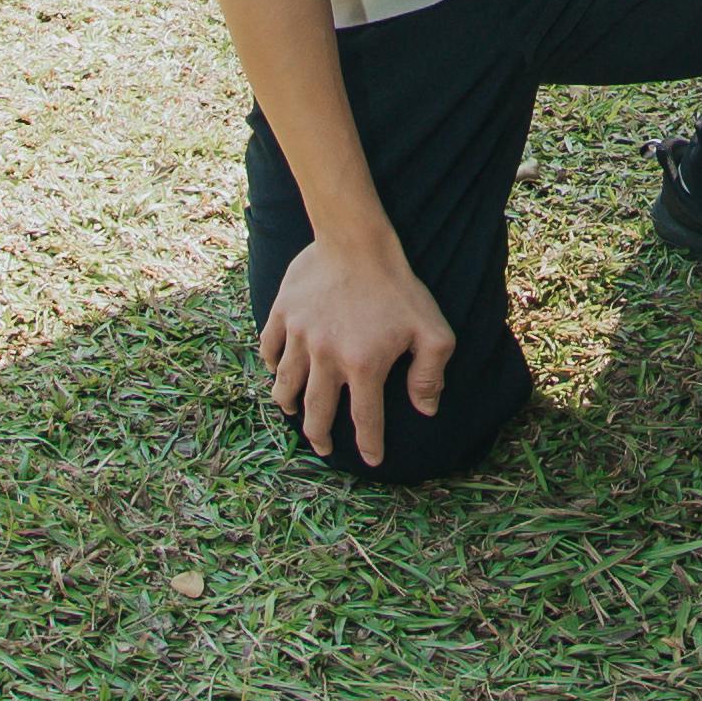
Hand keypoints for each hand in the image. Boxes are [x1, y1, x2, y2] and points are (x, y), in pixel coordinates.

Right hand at [258, 230, 455, 466]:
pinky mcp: (282, 314)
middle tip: (324, 448)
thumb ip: (430, 373)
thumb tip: (426, 409)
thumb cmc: (398, 285)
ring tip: (294, 413)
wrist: (357, 239)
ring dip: (290, 405)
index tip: (372, 460)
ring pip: (285, 385)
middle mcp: (326, 358)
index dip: (369, 445)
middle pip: (317, 413)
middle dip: (320, 437)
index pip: (366, 419)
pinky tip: (279, 370)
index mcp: (363, 366)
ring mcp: (300, 336)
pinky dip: (272, 364)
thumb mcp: (432, 330)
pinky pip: (269, 349)